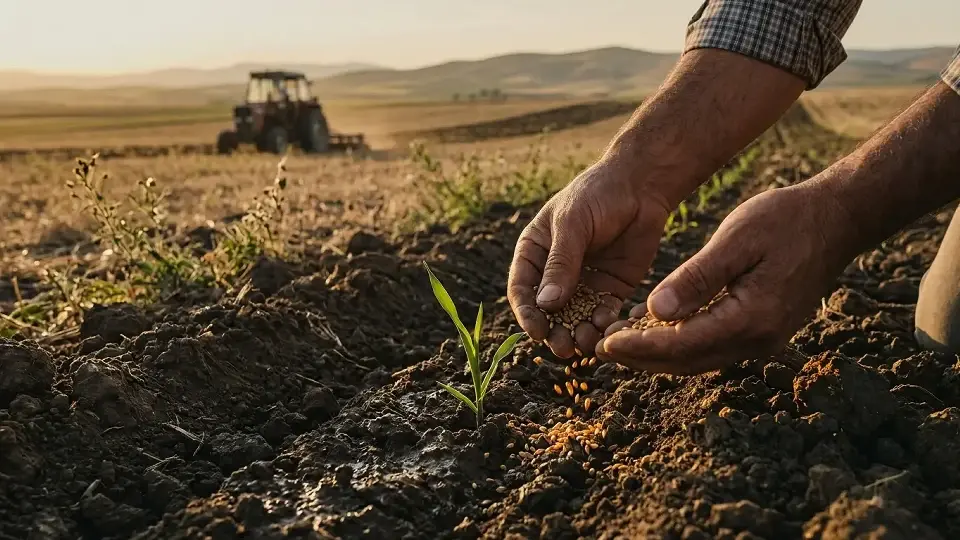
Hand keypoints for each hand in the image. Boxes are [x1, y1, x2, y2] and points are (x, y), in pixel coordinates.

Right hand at [507, 157, 671, 357]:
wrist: (641, 186)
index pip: (522, 289)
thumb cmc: (597, 195)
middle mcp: (555, 271)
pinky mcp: (610, 287)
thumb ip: (560, 263)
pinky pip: (603, 312)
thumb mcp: (573, 224)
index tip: (537, 332)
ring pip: (575, 317)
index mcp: (534, 252)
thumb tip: (546, 304)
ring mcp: (583, 281)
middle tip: (563, 348)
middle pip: (547, 310)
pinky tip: (608, 329)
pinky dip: (603, 324)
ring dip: (577, 333)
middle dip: (554, 331)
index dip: (527, 313)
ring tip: (585, 345)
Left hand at [595, 180, 858, 373]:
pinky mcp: (762, 332)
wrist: (836, 220)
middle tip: (599, 348)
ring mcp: (763, 341)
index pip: (682, 344)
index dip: (639, 347)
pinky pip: (713, 346)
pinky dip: (680, 343)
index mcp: (751, 318)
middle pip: (687, 361)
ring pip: (698, 359)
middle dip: (641, 358)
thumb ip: (696, 278)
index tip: (604, 343)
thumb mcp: (736, 240)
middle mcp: (758, 340)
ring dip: (658, 354)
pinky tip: (653, 327)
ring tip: (618, 342)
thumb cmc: (785, 220)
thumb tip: (655, 313)